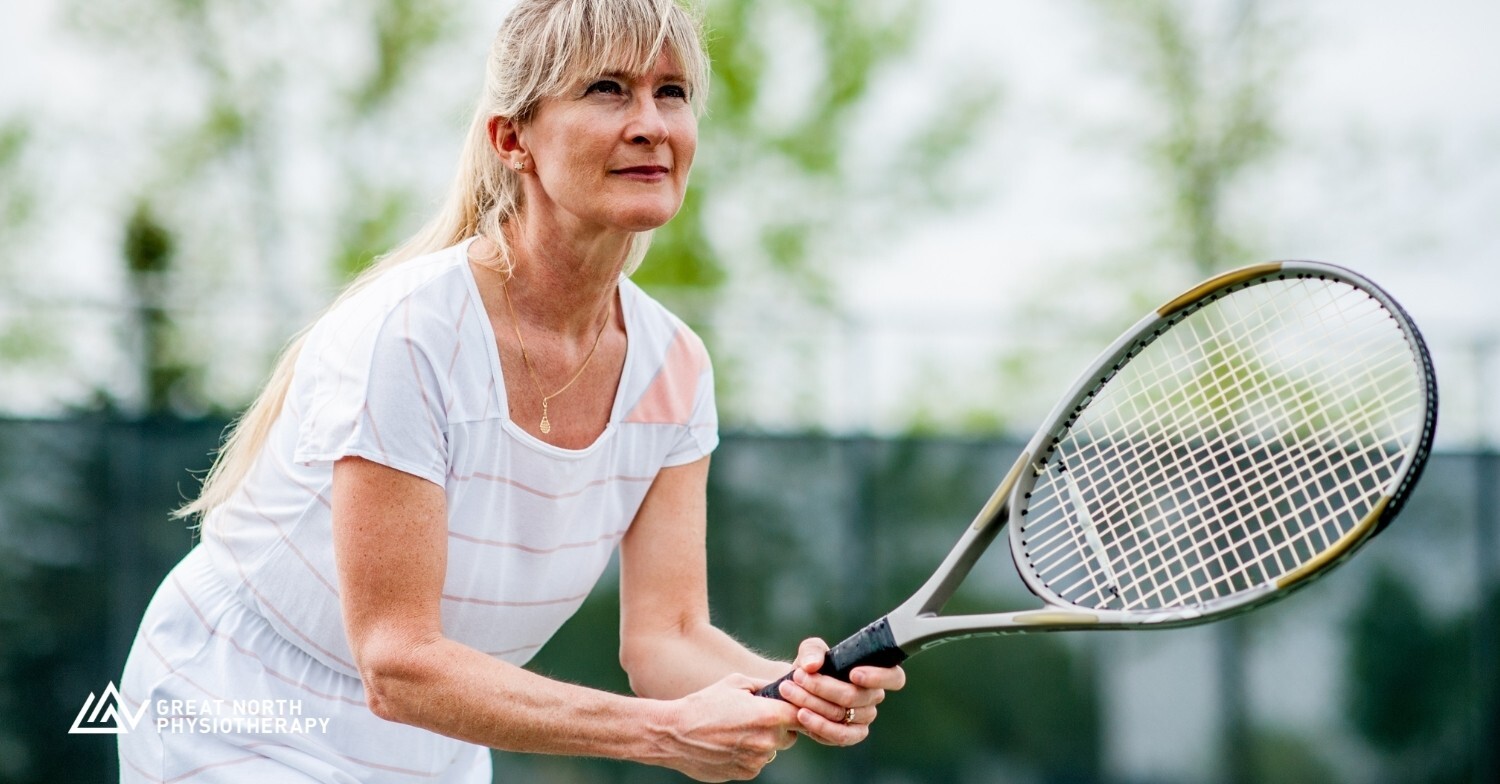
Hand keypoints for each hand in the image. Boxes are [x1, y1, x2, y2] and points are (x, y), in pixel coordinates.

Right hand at [656, 674, 799, 781]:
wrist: (674, 734)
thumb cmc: (704, 704)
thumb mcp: (735, 683)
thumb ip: (765, 685)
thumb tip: (783, 687)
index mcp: (768, 716)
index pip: (800, 714)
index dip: (796, 709)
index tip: (787, 706)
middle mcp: (766, 741)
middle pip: (790, 735)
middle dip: (779, 726)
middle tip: (757, 717)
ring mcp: (756, 760)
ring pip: (772, 750)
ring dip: (762, 741)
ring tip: (736, 730)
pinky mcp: (746, 773)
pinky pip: (756, 762)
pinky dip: (748, 754)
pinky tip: (729, 743)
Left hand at [774, 637, 905, 745]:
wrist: (796, 691)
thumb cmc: (810, 668)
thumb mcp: (810, 652)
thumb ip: (812, 651)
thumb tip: (812, 665)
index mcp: (873, 674)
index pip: (894, 678)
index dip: (879, 677)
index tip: (853, 673)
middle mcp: (872, 698)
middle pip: (855, 696)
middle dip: (823, 686)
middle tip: (798, 676)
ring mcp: (863, 719)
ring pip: (843, 714)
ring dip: (813, 703)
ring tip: (790, 692)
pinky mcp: (850, 736)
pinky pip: (840, 736)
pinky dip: (818, 725)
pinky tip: (801, 714)